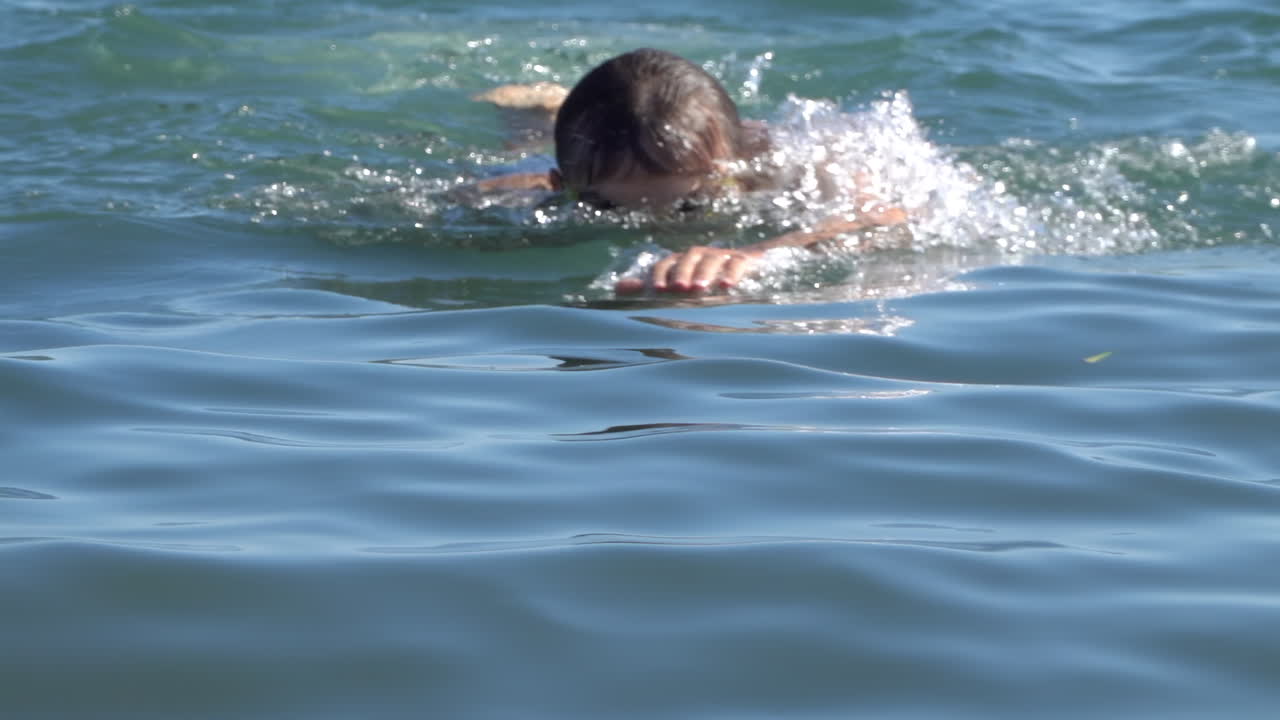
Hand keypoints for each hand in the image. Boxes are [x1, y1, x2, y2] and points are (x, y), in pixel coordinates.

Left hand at [616, 246, 762, 293]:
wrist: (742, 263)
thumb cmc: (700, 277)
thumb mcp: (674, 283)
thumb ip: (647, 287)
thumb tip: (617, 288)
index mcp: (680, 260)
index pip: (666, 263)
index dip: (662, 274)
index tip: (659, 291)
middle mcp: (698, 255)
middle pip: (688, 258)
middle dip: (683, 272)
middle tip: (680, 290)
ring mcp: (721, 256)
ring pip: (711, 259)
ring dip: (705, 272)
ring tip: (701, 289)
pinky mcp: (742, 260)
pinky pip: (737, 263)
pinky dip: (732, 272)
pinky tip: (727, 286)